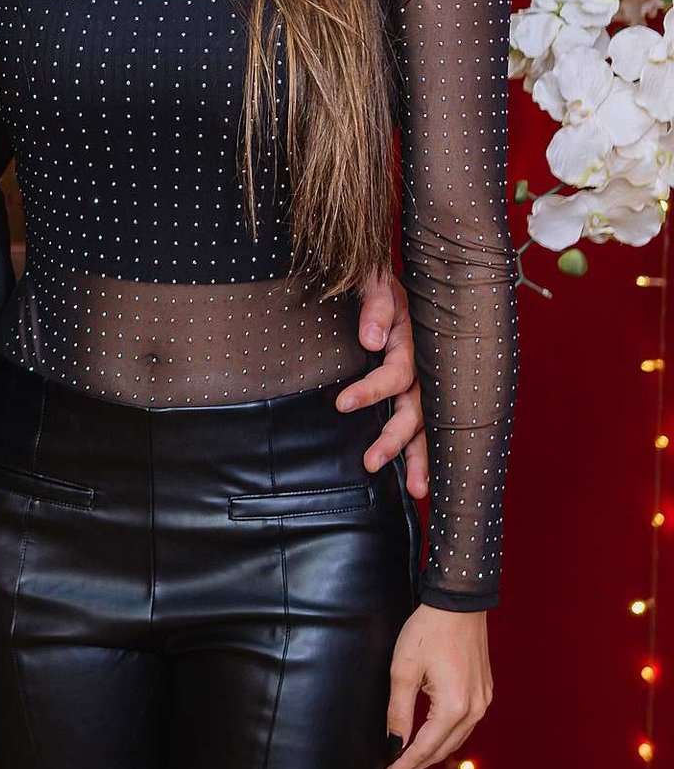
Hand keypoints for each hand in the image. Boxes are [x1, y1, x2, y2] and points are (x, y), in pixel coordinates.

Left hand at [336, 268, 427, 499]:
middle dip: (395, 439)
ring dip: (420, 457)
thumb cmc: (377, 279)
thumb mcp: (375, 280)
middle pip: (416, 409)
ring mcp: (424, 381)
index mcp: (413, 342)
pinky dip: (425, 451)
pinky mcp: (418, 389)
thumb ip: (375, 305)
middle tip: (371, 463)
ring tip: (415, 491)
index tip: (342, 404)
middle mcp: (424, 367)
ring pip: (426, 424)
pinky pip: (425, 424)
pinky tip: (420, 481)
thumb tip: (371, 340)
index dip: (371, 390)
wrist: (389, 277)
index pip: (396, 373)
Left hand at [383, 605, 492, 768]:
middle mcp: (474, 710)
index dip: (404, 764)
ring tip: (408, 757)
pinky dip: (446, 735)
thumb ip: (398, 711)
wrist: (459, 603)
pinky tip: (430, 735)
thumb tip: (394, 742)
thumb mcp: (403, 671)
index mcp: (453, 708)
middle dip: (417, 762)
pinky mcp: (484, 692)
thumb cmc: (428, 631)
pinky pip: (464, 724)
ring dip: (433, 751)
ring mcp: (483, 701)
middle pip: (443, 750)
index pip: (425, 748)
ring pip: (456, 739)